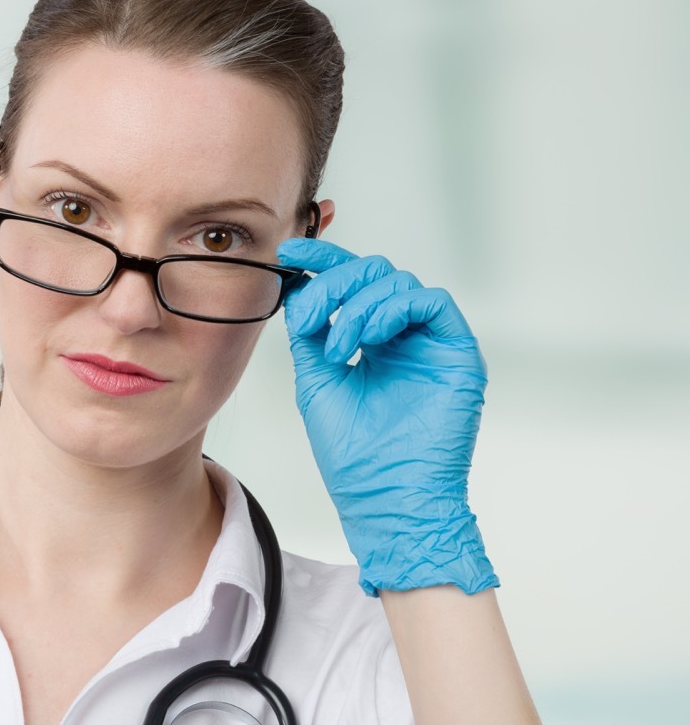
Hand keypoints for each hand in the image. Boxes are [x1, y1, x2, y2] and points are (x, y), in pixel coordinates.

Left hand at [276, 238, 497, 596]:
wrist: (384, 496)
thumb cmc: (352, 452)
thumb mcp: (316, 379)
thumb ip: (310, 332)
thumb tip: (296, 288)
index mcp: (372, 340)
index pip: (350, 284)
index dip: (322, 260)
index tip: (289, 251)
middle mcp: (404, 335)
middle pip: (374, 273)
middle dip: (335, 281)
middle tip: (311, 311)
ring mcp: (431, 342)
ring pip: (399, 282)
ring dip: (358, 305)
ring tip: (338, 346)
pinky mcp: (457, 351)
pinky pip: (431, 302)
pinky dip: (394, 309)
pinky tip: (370, 337)